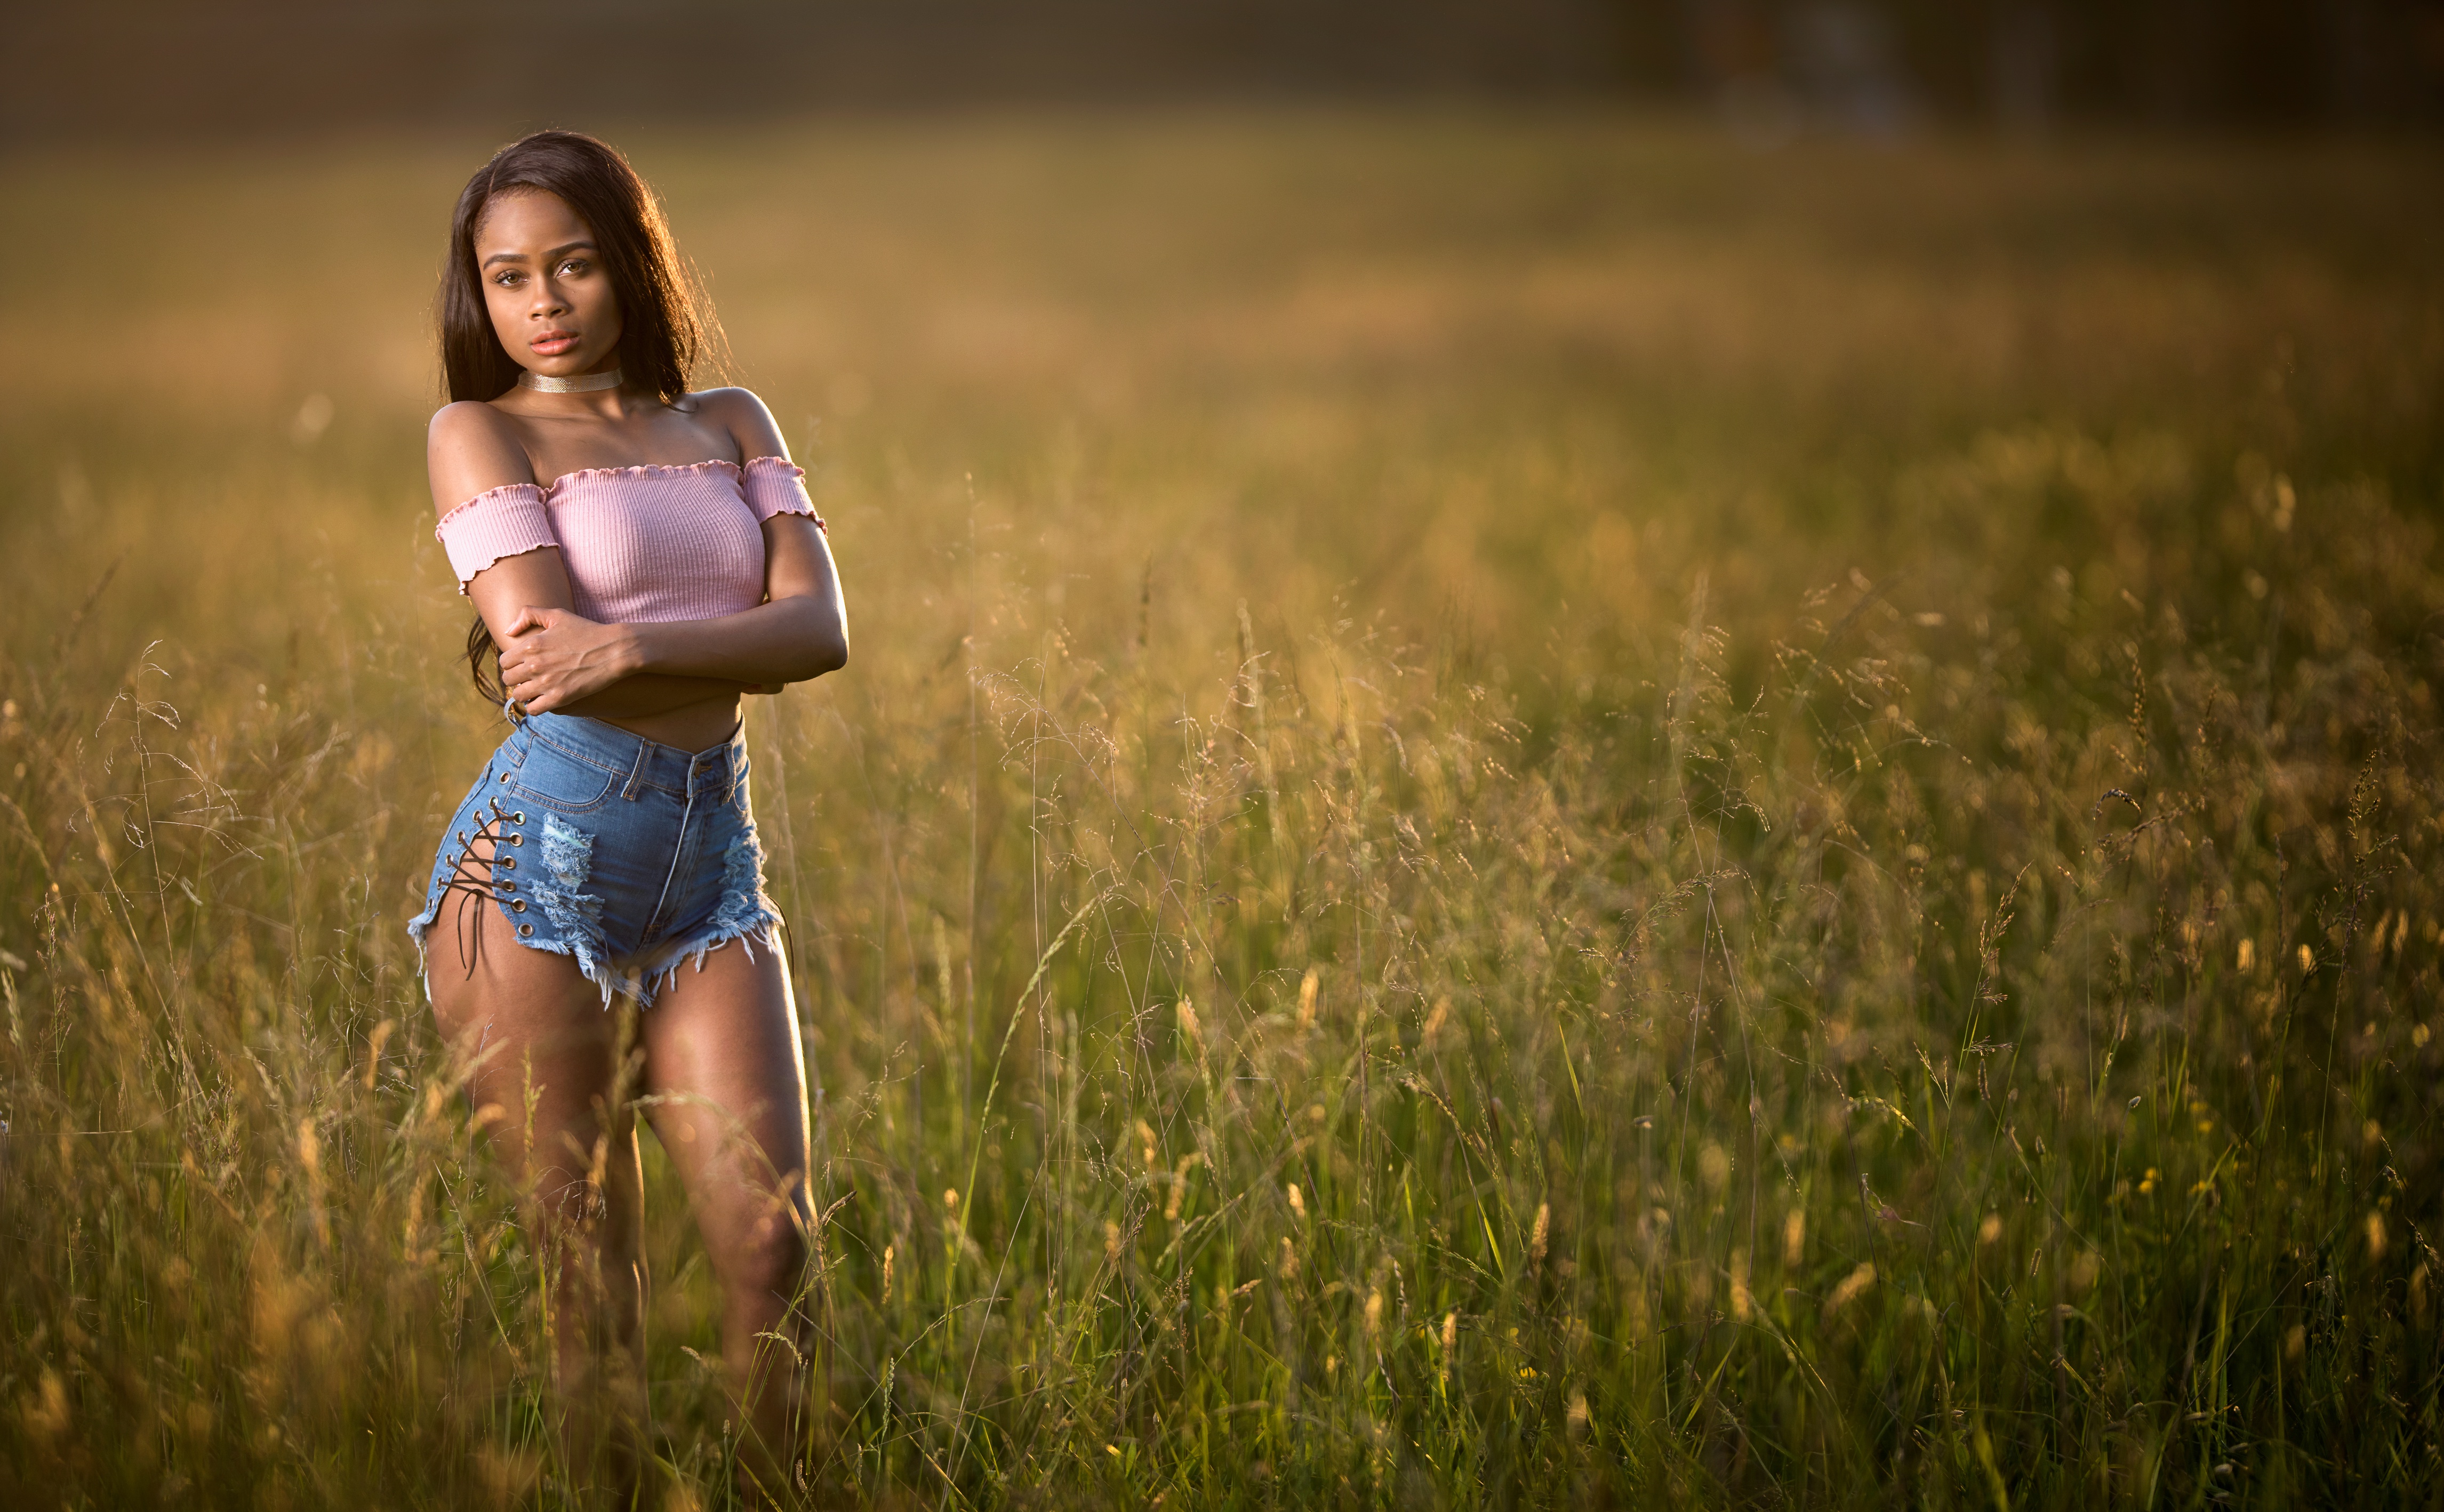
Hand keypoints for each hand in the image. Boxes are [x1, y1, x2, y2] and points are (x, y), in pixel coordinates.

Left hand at [496, 606, 635, 714]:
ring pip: (518, 695)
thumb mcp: (557, 615)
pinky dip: (535, 706)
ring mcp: (547, 683)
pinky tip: (544, 700)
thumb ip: (528, 615)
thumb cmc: (587, 631)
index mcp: (531, 644)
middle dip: (516, 678)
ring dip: (525, 693)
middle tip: (529, 677)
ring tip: (535, 690)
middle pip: (508, 679)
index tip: (523, 664)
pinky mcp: (559, 698)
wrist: (614, 650)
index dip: (512, 663)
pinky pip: (534, 709)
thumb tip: (509, 631)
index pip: (504, 661)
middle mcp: (535, 665)